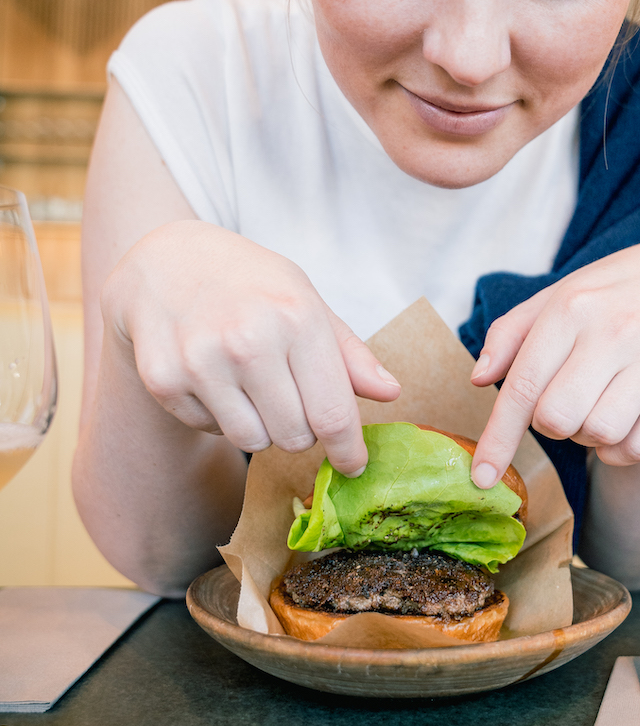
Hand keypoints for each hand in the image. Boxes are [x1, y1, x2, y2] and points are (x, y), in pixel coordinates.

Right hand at [101, 221, 399, 474]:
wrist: (166, 259)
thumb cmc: (250, 283)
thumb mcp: (305, 299)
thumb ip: (348, 353)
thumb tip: (390, 392)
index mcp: (296, 317)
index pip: (332, 413)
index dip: (348, 450)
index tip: (354, 465)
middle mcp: (248, 340)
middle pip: (295, 437)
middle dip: (300, 428)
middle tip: (288, 395)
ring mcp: (201, 361)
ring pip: (252, 442)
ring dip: (260, 425)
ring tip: (251, 385)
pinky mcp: (164, 380)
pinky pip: (210, 430)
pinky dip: (218, 415)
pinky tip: (213, 376)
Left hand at [469, 239, 639, 487]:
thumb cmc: (610, 293)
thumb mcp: (556, 296)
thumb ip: (510, 335)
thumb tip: (477, 379)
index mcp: (571, 308)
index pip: (523, 386)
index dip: (498, 439)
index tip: (482, 478)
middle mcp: (613, 333)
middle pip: (557, 419)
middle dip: (548, 424)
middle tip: (562, 399)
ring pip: (599, 435)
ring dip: (585, 435)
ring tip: (594, 405)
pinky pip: (639, 447)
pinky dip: (619, 450)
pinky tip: (619, 423)